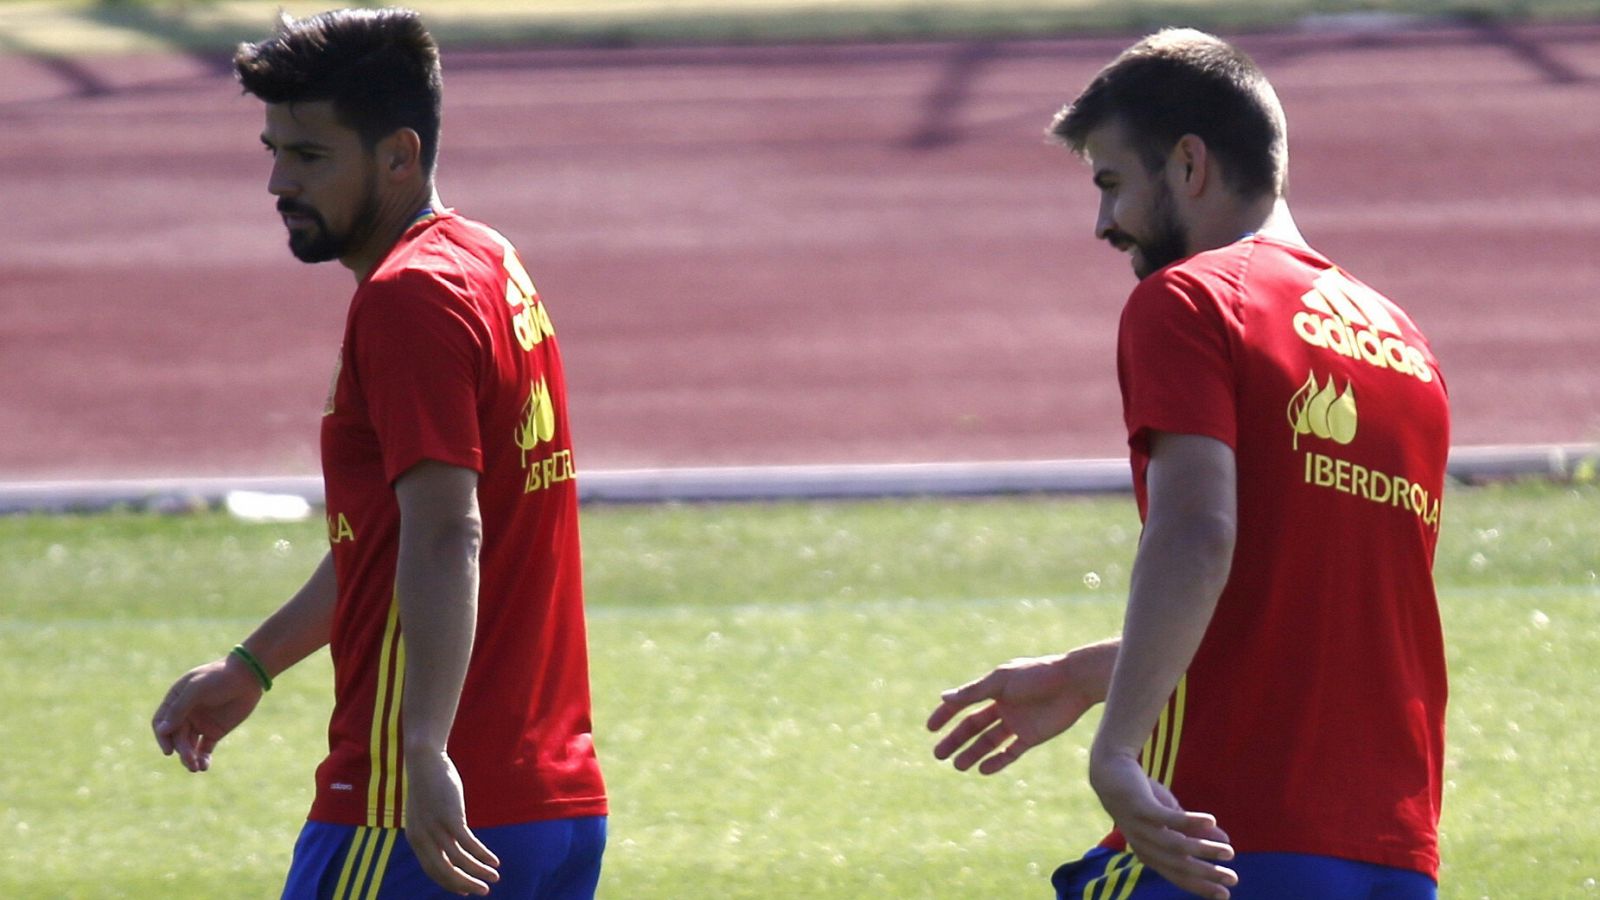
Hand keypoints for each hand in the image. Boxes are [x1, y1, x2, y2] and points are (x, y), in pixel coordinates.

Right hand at [152, 656, 263, 771]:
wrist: (248, 676)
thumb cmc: (219, 677)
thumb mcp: (196, 689)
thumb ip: (179, 709)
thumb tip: (162, 730)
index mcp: (175, 701)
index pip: (161, 724)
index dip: (162, 737)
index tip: (169, 750)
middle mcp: (185, 715)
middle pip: (176, 738)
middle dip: (181, 750)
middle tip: (190, 759)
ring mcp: (199, 724)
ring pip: (188, 746)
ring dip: (190, 758)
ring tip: (195, 768)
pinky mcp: (214, 732)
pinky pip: (204, 749)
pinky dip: (202, 759)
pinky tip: (204, 767)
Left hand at [404, 749, 500, 895]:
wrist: (425, 761)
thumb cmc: (428, 785)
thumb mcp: (425, 812)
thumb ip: (432, 829)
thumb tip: (446, 842)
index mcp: (415, 839)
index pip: (432, 871)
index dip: (450, 883)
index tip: (465, 890)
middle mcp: (423, 838)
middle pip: (445, 872)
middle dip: (466, 885)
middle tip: (483, 891)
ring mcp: (436, 828)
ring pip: (459, 861)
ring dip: (479, 872)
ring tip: (494, 877)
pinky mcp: (451, 817)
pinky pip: (469, 844)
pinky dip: (482, 855)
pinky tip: (494, 861)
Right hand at [928, 654, 1100, 774]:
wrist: (1075, 683)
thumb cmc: (1037, 675)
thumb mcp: (1001, 682)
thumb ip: (973, 692)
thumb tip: (943, 697)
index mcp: (994, 689)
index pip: (964, 704)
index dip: (946, 715)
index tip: (930, 728)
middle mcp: (1003, 707)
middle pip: (973, 727)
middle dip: (955, 740)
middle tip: (938, 754)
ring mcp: (1017, 723)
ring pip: (989, 742)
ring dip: (973, 753)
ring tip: (957, 766)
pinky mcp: (1032, 737)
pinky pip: (1010, 752)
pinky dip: (997, 761)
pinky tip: (982, 769)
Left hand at [1089, 751, 1236, 898]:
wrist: (1111, 769)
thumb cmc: (1142, 796)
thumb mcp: (1171, 815)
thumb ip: (1193, 830)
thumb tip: (1226, 841)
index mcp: (1149, 852)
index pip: (1177, 875)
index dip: (1200, 886)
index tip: (1225, 895)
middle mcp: (1143, 844)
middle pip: (1178, 865)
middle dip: (1206, 874)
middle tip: (1232, 879)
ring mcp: (1139, 826)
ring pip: (1175, 845)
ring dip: (1203, 849)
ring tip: (1228, 850)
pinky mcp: (1139, 806)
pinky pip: (1166, 818)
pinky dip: (1190, 821)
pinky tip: (1211, 820)